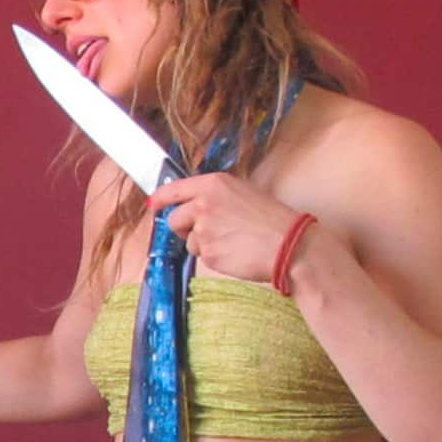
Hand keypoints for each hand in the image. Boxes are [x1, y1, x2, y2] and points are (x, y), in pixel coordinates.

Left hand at [150, 173, 315, 287]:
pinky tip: (235, 252)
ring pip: (188, 241)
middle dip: (183, 228)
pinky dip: (215, 257)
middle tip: (206, 232)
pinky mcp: (208, 253)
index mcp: (213, 184)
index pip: (173, 190)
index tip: (153, 205)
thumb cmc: (272, 220)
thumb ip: (214, 196)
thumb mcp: (242, 193)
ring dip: (203, 245)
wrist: (288, 244)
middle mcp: (203, 204)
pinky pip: (202, 257)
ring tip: (231, 241)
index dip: (160, 200)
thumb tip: (193, 204)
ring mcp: (203, 230)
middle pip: (174, 219)